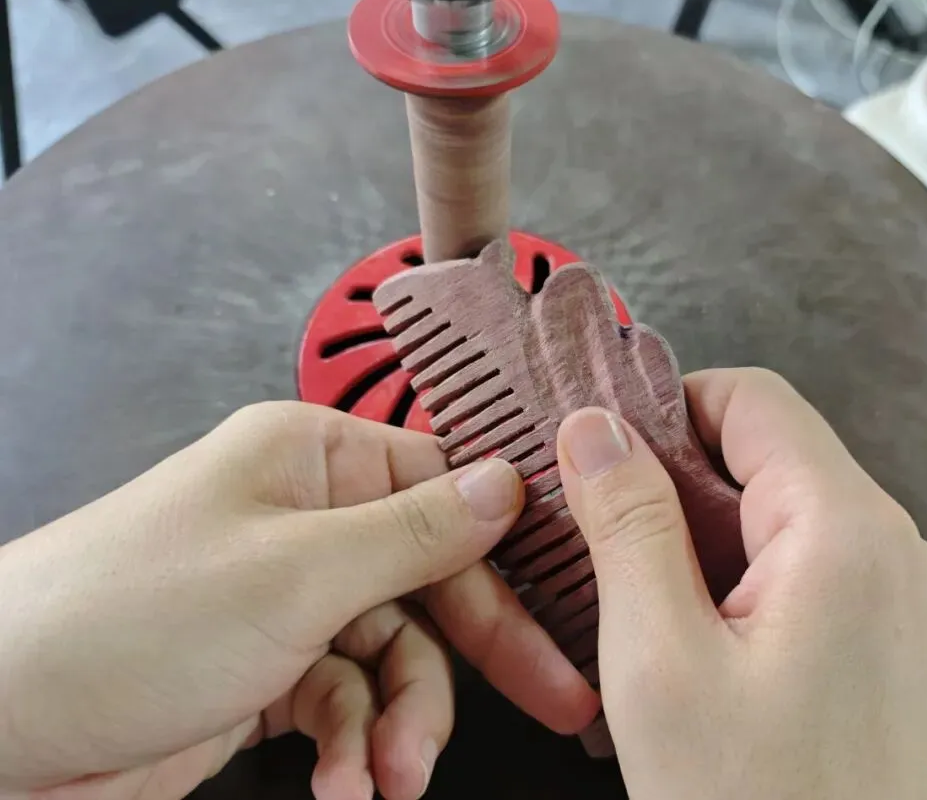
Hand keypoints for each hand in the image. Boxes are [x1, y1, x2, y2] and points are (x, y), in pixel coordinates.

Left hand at [0, 402, 598, 799]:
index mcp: (313, 459)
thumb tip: (509, 483)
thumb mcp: (298, 572)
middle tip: (555, 699)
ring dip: (401, 722)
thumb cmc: (128, 617)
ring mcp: (286, 597)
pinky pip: (344, 703)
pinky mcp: (265, 668)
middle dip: (481, 651)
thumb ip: (418, 532)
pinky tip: (340, 785)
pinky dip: (351, 748)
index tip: (570, 595)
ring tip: (385, 776)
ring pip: (396, 655)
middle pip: (432, 578)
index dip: (511, 543)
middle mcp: (305, 518)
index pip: (447, 486)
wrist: (0, 726)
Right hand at [556, 368, 926, 799]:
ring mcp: (893, 596)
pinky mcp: (880, 640)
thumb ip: (628, 526)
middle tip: (585, 533)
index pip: (752, 399)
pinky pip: (794, 570)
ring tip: (621, 599)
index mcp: (846, 531)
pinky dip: (726, 582)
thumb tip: (593, 426)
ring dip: (688, 539)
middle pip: (763, 454)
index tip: (591, 449)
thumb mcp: (661, 661)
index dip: (663, 406)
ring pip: (771, 514)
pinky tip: (673, 640)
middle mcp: (888, 547)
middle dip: (667, 481)